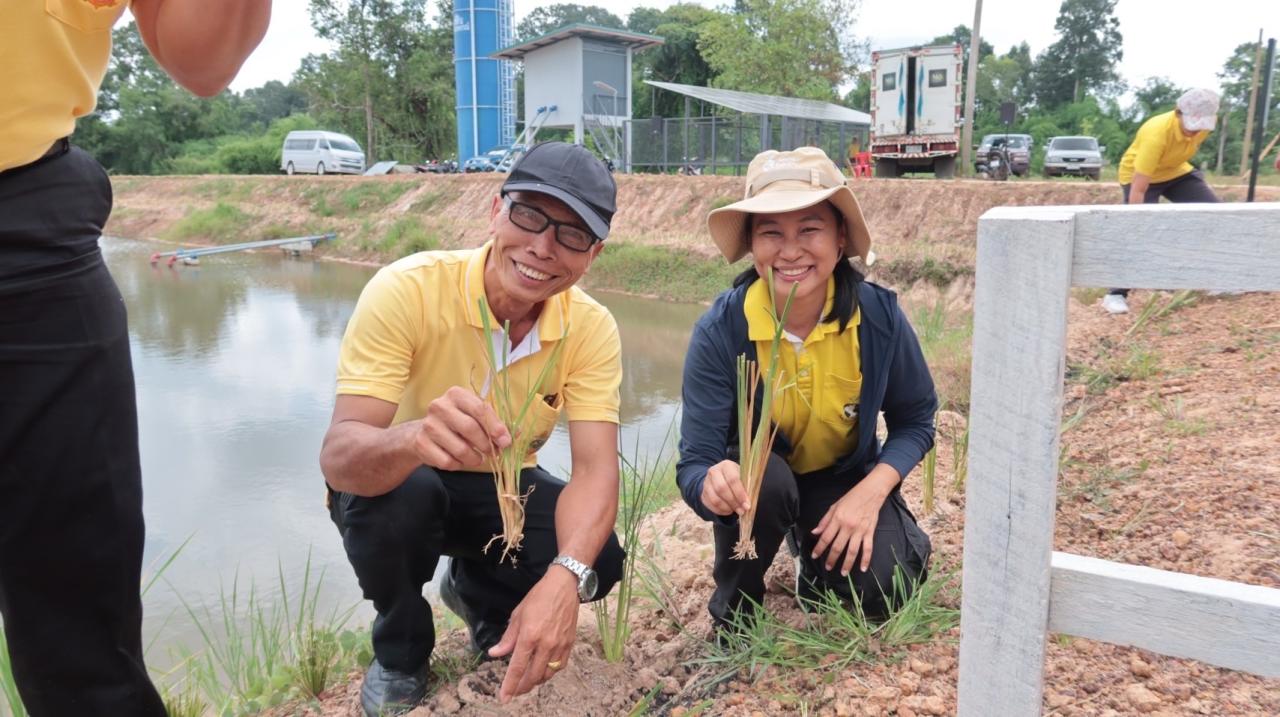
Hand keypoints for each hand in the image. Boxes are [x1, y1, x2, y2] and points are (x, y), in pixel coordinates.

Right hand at [412, 386, 509, 470]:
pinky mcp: (421, 443)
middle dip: (486, 445)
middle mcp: (440, 406)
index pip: (480, 408)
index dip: (495, 426)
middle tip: (494, 453)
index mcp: (457, 395)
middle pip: (470, 428)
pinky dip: (458, 465)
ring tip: (477, 458)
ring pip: (460, 449)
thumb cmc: (458, 424)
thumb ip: (497, 424)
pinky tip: (458, 459)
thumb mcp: (476, 417)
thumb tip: (517, 433)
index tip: (506, 441)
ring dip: (474, 459)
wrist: (424, 434)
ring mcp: (428, 425)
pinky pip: (447, 461)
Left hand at [488, 568, 579, 702]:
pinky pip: (560, 666)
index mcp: (529, 636)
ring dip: (536, 680)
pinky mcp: (569, 644)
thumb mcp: (518, 615)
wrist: (565, 586)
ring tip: (528, 680)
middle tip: (515, 690)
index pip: (517, 667)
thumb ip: (507, 638)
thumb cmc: (539, 597)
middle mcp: (545, 644)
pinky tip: (544, 670)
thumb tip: (495, 653)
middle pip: (533, 676)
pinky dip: (550, 672)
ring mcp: (559, 645)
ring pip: (547, 674)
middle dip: (522, 687)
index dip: (510, 685)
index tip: (504, 698)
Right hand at [700, 459, 749, 515]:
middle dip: (734, 502)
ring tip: (736, 510)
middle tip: (742, 510)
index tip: (747, 504)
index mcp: (726, 465)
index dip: (740, 493)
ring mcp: (706, 483)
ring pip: (715, 499)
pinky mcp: (703, 494)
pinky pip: (711, 505)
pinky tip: (729, 510)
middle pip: (722, 489)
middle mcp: (714, 472)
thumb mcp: (743, 477)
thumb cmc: (737, 478)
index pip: (732, 479)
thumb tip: (748, 502)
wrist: (720, 478)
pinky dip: (721, 510)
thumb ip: (747, 486)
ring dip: (727, 508)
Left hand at [810, 466, 898, 575]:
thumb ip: (825, 521)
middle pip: (838, 547)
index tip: (814, 555)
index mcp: (837, 519)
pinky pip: (868, 548)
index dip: (819, 548)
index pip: (825, 537)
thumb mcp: (834, 506)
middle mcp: (848, 526)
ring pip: (852, 551)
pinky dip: (866, 559)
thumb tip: (815, 532)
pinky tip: (863, 568)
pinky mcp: (870, 532)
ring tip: (843, 573)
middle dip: (831, 559)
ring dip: (847, 563)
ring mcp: (860, 530)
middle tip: (828, 567)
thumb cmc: (851, 498)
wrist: (871, 492)